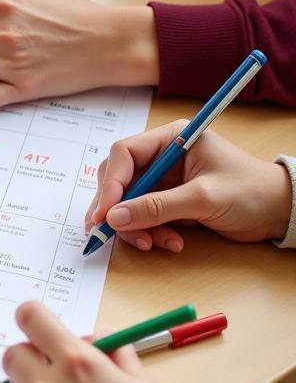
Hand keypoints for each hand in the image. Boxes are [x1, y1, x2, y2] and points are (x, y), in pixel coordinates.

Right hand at [86, 122, 293, 251]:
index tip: (105, 213)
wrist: (280, 212)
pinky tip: (171, 242)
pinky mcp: (167, 200)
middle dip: (118, 209)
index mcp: (171, 139)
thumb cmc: (250, 193)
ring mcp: (164, 180)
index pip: (124, 154)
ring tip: (156, 243)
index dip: (111, 184)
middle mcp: (162, 156)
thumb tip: (114, 217)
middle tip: (112, 234)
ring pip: (128, 203)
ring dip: (136, 227)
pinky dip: (150, 232)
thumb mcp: (202, 199)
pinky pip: (144, 217)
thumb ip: (156, 207)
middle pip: (120, 179)